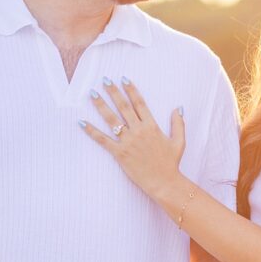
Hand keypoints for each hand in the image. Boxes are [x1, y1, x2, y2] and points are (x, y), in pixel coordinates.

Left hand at [80, 77, 185, 194]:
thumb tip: (178, 107)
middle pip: (124, 107)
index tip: (124, 79)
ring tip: (92, 94)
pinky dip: (91, 131)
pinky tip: (82, 122)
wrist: (164, 182)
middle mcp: (139, 131)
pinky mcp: (120, 153)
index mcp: (152, 126)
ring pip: (112, 119)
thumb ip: (178, 123)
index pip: (140, 103)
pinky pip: (103, 140)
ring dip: (101, 105)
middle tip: (105, 80)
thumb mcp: (179, 141)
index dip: (131, 90)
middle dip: (113, 92)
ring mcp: (128, 142)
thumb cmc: (171, 163)